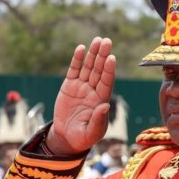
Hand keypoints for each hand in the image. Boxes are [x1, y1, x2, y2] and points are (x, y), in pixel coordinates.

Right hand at [46, 37, 115, 154]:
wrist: (66, 138)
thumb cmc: (82, 138)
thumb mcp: (91, 133)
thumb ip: (98, 120)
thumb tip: (105, 106)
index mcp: (101, 101)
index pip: (106, 82)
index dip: (109, 70)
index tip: (111, 58)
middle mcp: (93, 91)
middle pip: (99, 70)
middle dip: (102, 56)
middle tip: (107, 41)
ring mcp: (82, 87)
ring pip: (88, 67)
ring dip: (93, 54)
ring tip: (97, 40)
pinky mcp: (69, 86)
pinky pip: (74, 70)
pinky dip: (77, 60)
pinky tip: (81, 48)